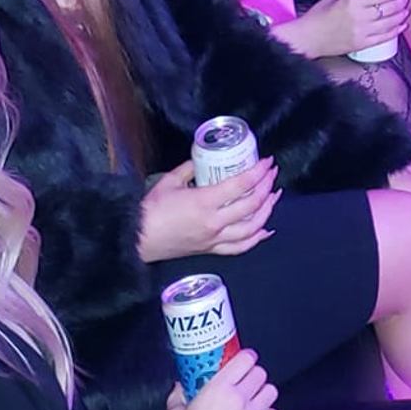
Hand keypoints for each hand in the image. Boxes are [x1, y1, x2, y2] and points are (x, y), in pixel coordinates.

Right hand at [138, 157, 280, 262]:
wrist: (137, 240)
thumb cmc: (150, 210)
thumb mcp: (170, 181)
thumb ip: (190, 168)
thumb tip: (203, 159)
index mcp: (204, 202)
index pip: (241, 185)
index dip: (258, 172)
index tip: (267, 162)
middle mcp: (214, 223)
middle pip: (251, 205)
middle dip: (267, 187)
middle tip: (272, 174)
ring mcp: (214, 239)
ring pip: (251, 228)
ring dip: (267, 211)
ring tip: (274, 196)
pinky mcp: (210, 250)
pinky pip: (239, 247)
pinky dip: (256, 238)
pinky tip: (265, 229)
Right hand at [152, 355, 281, 409]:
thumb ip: (178, 396)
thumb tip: (180, 387)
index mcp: (217, 389)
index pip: (245, 359)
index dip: (247, 358)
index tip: (244, 361)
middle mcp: (237, 400)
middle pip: (261, 374)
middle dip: (254, 376)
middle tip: (246, 382)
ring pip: (271, 392)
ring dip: (264, 394)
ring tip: (255, 401)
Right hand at [284, 0, 408, 61]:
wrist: (307, 39)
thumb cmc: (317, 17)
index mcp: (351, 2)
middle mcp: (359, 18)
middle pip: (387, 9)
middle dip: (401, 2)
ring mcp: (361, 32)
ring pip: (388, 23)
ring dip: (401, 16)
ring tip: (406, 10)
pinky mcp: (361, 44)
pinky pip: (383, 38)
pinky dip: (395, 32)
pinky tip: (402, 26)